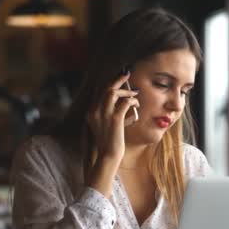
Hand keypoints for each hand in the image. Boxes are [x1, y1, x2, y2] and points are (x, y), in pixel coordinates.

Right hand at [85, 72, 139, 191]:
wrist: (108, 155)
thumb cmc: (111, 142)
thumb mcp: (109, 126)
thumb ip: (115, 115)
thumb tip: (127, 106)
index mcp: (91, 112)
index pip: (100, 92)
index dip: (111, 83)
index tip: (119, 78)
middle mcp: (95, 111)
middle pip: (105, 89)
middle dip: (117, 79)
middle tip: (127, 74)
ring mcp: (103, 115)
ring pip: (112, 93)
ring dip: (125, 90)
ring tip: (134, 93)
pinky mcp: (114, 119)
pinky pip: (124, 103)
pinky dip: (132, 101)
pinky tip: (136, 104)